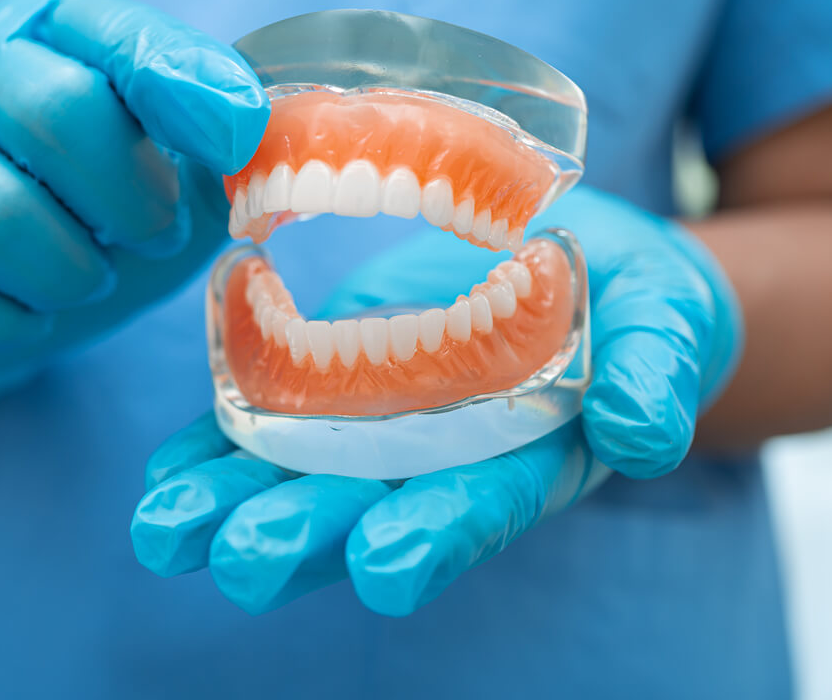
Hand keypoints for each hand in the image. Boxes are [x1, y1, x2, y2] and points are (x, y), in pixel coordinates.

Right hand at [0, 0, 267, 425]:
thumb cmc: (76, 215)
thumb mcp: (163, 170)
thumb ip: (209, 145)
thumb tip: (247, 132)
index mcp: (49, 37)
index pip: (114, 35)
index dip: (182, 86)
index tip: (232, 142)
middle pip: (47, 109)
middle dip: (125, 199)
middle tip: (151, 235)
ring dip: (65, 273)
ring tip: (85, 281)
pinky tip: (24, 319)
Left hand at [130, 186, 741, 614]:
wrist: (577, 264)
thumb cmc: (637, 305)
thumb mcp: (667, 324)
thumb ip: (657, 375)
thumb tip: (641, 432)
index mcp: (525, 460)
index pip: (480, 507)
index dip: (436, 537)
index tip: (383, 567)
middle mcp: (441, 461)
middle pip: (368, 508)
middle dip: (305, 536)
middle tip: (239, 561)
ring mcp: (381, 428)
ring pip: (300, 475)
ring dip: (232, 502)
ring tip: (163, 530)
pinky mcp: (336, 384)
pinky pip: (270, 418)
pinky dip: (218, 447)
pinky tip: (165, 474)